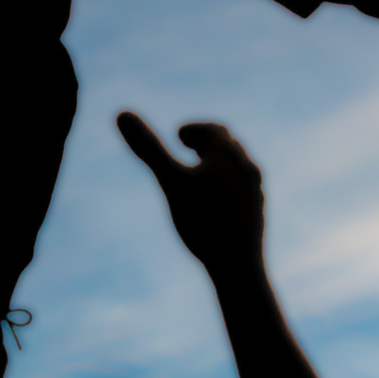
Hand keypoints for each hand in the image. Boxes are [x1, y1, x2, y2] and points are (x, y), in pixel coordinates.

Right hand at [117, 113, 265, 277]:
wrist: (238, 264)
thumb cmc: (202, 220)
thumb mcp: (169, 181)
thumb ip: (148, 148)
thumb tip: (121, 113)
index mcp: (228, 154)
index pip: (215, 130)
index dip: (195, 129)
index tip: (178, 137)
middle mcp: (247, 168)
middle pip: (229, 147)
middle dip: (207, 145)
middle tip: (188, 149)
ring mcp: (256, 192)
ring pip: (238, 170)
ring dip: (218, 166)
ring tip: (200, 177)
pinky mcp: (257, 215)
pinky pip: (243, 193)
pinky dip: (226, 189)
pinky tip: (214, 208)